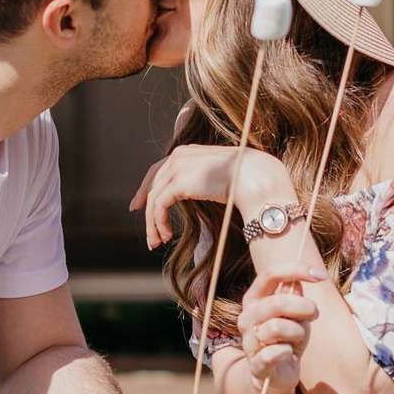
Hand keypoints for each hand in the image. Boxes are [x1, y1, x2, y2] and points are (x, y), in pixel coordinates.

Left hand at [130, 146, 287, 249]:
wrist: (255, 178)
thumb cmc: (247, 179)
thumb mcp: (219, 176)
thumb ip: (204, 180)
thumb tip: (202, 192)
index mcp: (188, 151)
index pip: (158, 169)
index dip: (146, 188)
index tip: (139, 206)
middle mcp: (179, 155)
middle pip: (152, 184)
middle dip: (146, 208)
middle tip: (148, 231)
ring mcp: (177, 167)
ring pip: (154, 198)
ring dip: (152, 224)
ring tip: (157, 242)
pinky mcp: (178, 182)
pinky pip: (160, 206)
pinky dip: (159, 223)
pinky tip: (167, 236)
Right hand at [238, 265, 322, 390]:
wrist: (277, 374)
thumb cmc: (288, 338)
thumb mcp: (296, 313)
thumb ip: (295, 295)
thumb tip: (299, 280)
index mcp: (254, 299)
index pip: (270, 274)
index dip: (296, 270)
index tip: (320, 276)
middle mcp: (247, 317)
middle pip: (277, 302)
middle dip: (304, 308)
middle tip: (314, 315)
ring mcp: (248, 341)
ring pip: (277, 327)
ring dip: (298, 332)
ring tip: (298, 339)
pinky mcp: (255, 364)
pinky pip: (276, 353)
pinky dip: (289, 352)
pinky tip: (288, 354)